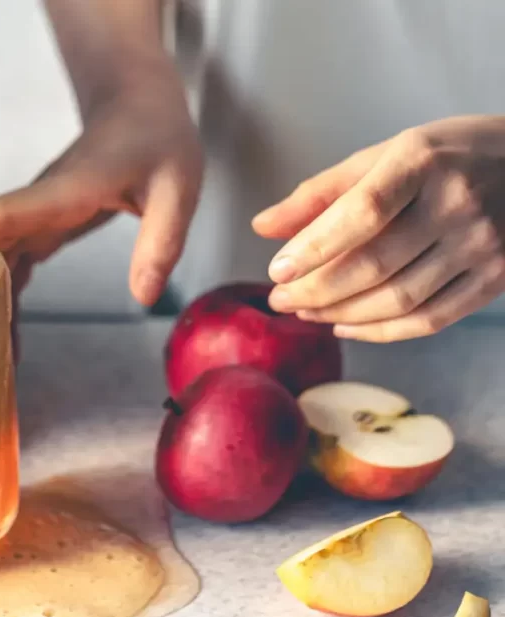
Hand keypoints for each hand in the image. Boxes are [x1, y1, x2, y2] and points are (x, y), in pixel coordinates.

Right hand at [0, 71, 203, 308]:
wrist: (138, 106)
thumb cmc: (156, 139)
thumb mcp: (178, 190)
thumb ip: (162, 242)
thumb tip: (144, 296)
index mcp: (68, 189)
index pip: (6, 214)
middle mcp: (41, 201)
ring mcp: (36, 214)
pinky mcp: (41, 224)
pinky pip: (11, 262)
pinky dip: (4, 294)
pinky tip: (3, 327)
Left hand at [253, 115, 504, 341]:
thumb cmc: (450, 155)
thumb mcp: (386, 154)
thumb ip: (322, 192)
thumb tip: (263, 226)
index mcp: (422, 162)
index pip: (362, 212)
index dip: (314, 248)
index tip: (277, 270)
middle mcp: (456, 204)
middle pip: (374, 266)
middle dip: (315, 291)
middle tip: (279, 299)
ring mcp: (481, 245)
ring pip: (398, 301)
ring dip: (340, 315)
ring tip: (305, 311)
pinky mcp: (496, 278)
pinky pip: (428, 320)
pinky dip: (379, 332)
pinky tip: (345, 326)